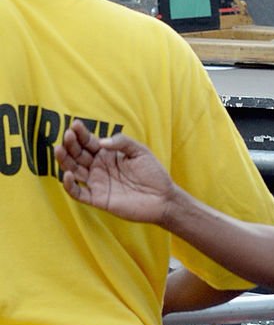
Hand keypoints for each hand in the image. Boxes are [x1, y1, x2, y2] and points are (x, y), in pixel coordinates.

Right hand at [55, 119, 174, 223]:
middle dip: (70, 144)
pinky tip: (67, 174)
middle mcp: (98, 167)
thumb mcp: (140, 151)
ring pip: (74, 170)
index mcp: (107, 154)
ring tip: (59, 149)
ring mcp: (97, 183)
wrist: (163, 198)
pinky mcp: (98, 199)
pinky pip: (78, 193)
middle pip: (77, 154)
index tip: (75, 125)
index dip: (80, 134)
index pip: (88, 142)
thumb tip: (101, 142)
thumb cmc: (153, 173)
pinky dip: (70, 185)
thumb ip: (122, 142)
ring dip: (64, 161)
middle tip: (68, 135)